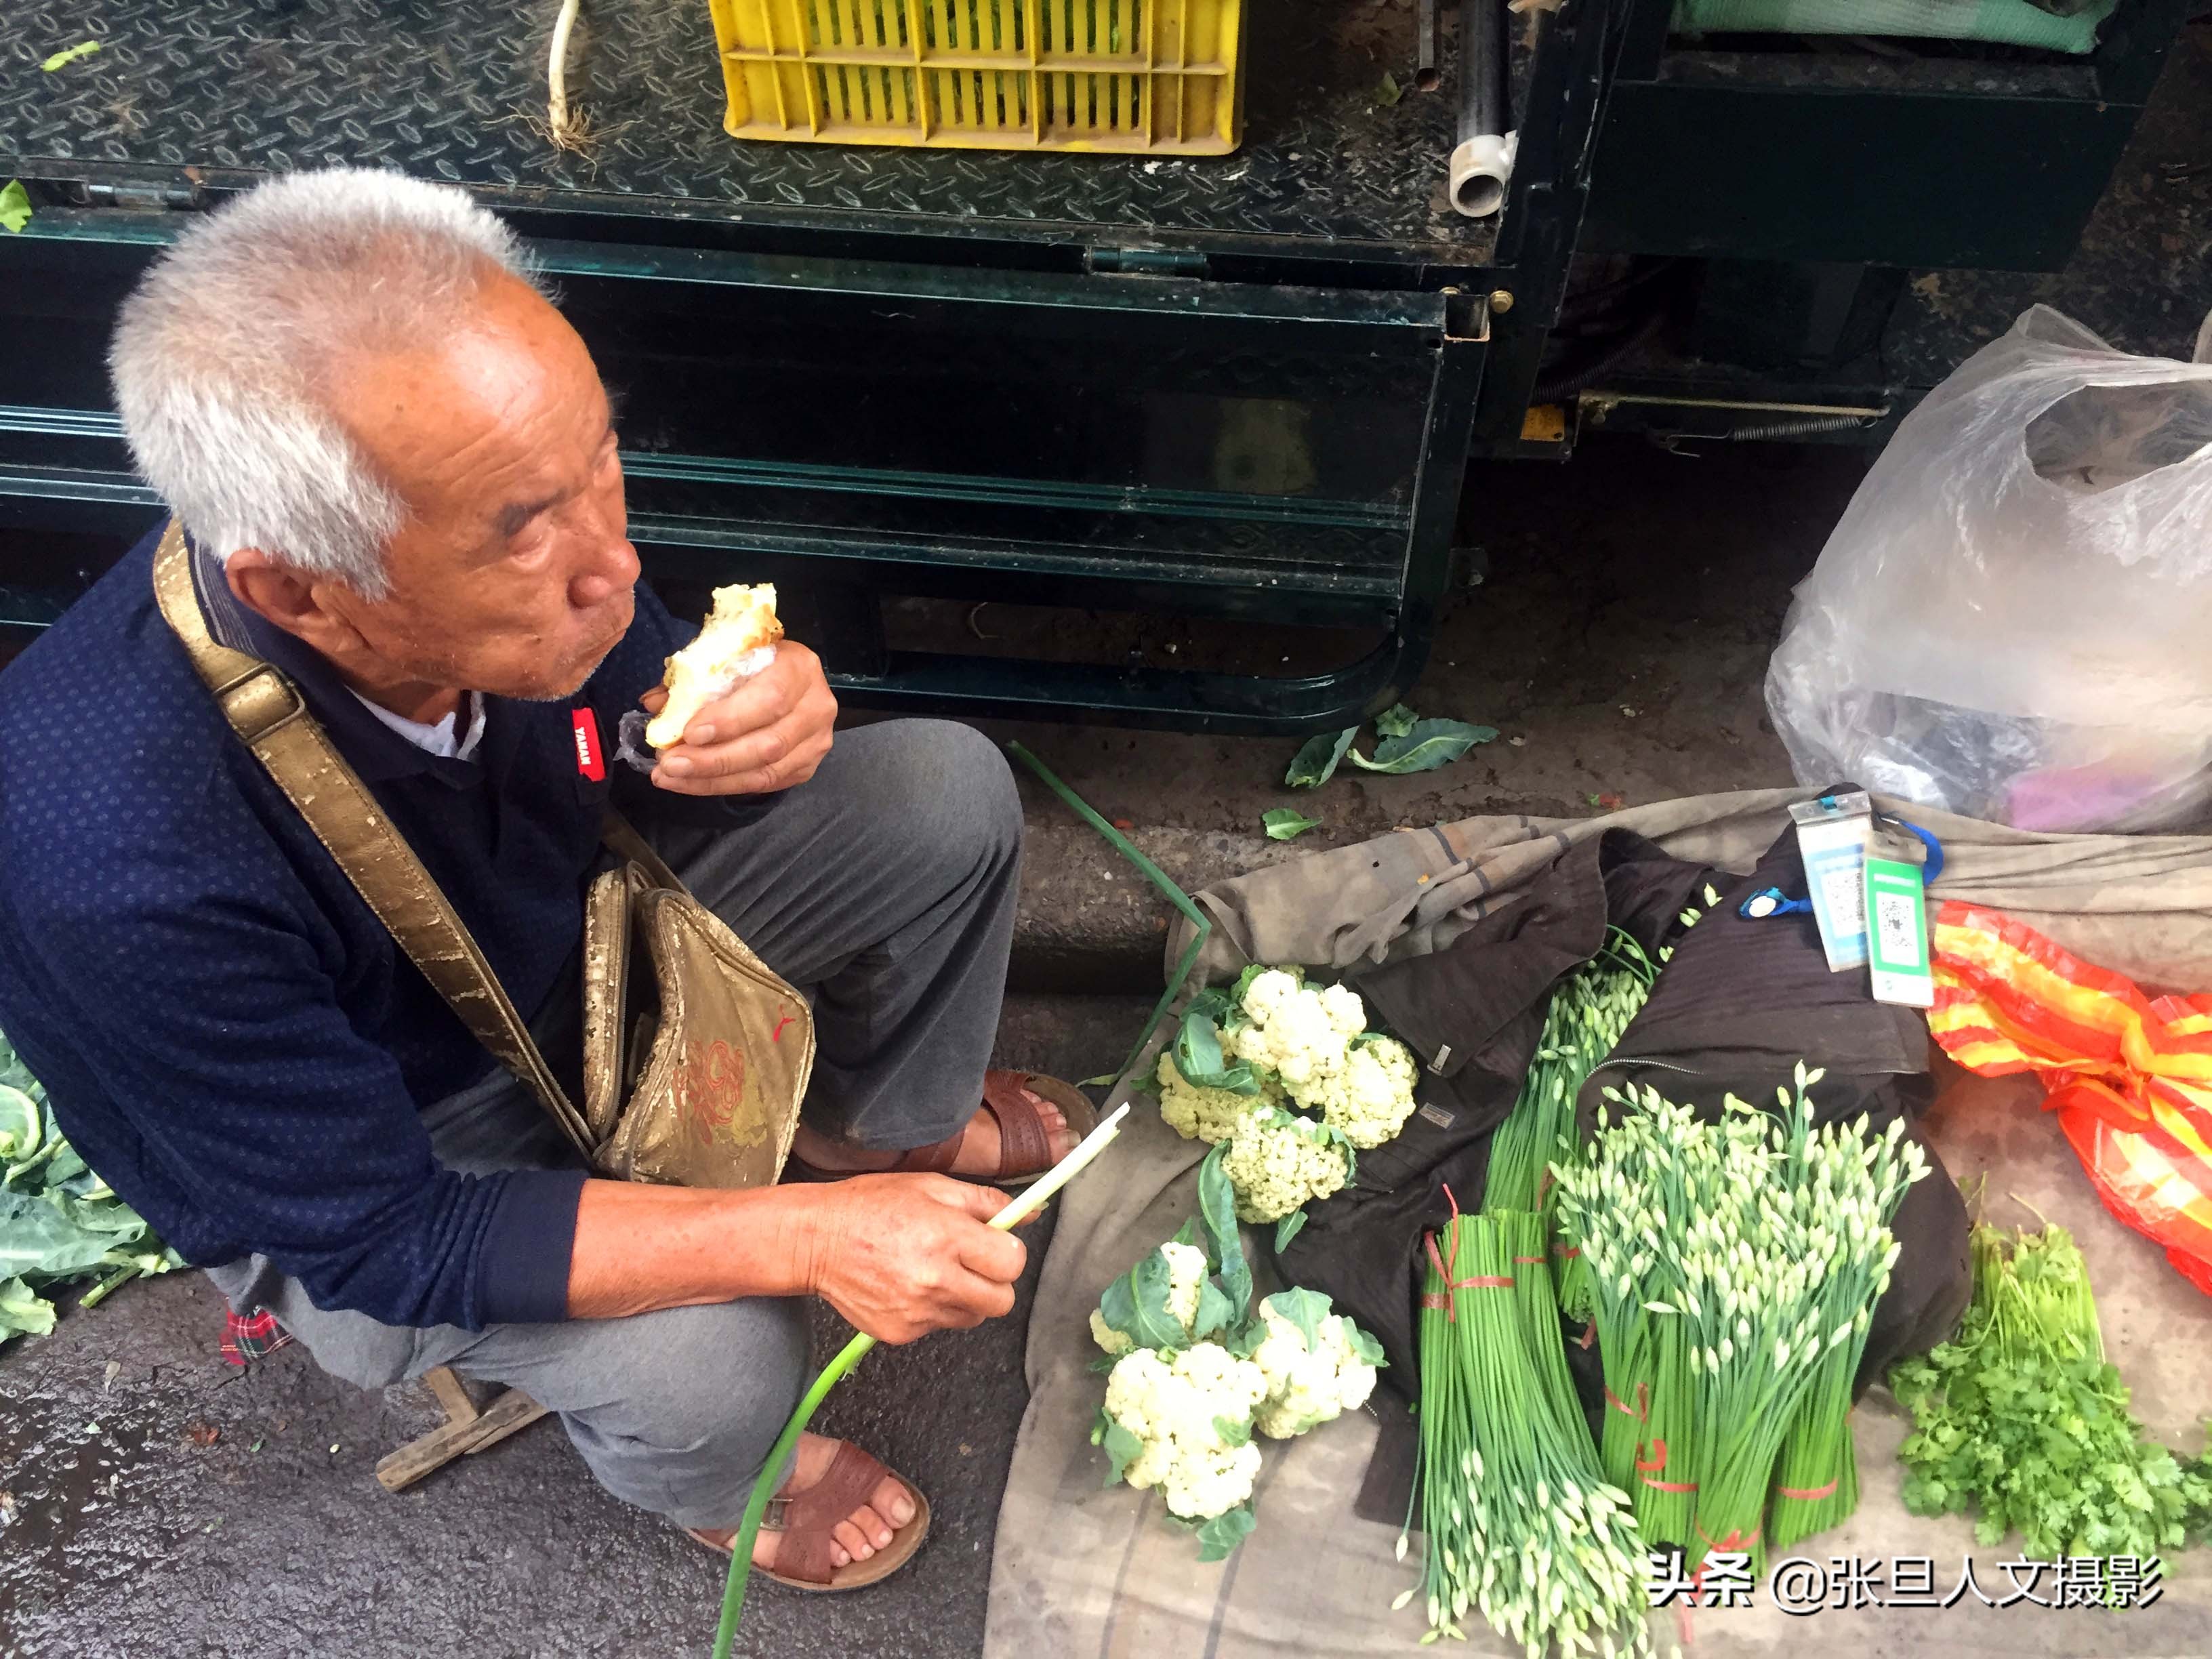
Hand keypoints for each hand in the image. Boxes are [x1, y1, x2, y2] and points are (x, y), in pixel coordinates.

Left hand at [644, 640, 836, 796]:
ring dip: (713, 779)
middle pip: (768, 743)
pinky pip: (765, 784)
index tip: (689, 733)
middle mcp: (816, 706)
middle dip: (713, 759)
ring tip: (671, 777)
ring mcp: (816, 741)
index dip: (730, 719)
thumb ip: (694, 680)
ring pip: (766, 771)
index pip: (770, 698)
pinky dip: (725, 786)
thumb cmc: (753, 663)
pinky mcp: (806, 767)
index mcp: (798, 667)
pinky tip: (693, 783)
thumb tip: (654, 705)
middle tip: (669, 764)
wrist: (791, 679)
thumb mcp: (725, 658)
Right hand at [801, 1174, 1027, 1343]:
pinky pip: (939, 1326)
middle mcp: (935, 1280)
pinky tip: (908, 1285)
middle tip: (969, 1262)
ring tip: (933, 1270)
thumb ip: (985, 1202)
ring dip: (964, 1297)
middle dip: (993, 1281)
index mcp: (946, 1237)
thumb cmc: (869, 1206)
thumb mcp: (930, 1186)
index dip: (1007, 1252)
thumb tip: (1029, 1213)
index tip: (993, 1244)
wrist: (815, 1241)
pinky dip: (933, 1310)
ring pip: (972, 1317)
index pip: (1012, 1263)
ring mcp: (917, 1312)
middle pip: (1001, 1301)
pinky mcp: (900, 1333)